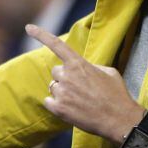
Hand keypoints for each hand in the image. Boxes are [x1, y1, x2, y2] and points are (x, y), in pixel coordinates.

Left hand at [26, 24, 141, 142]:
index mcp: (78, 63)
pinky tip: (71, 108)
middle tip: (80, 88)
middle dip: (64, 77)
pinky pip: (48, 101)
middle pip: (56, 72)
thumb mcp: (107, 71)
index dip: (40, 35)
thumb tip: (81, 69)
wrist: (119, 119)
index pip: (56, 45)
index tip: (28, 28)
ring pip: (53, 87)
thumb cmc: (116, 94)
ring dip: (62, 91)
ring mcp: (62, 92)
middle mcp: (67, 76)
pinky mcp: (58, 109)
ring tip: (79, 100)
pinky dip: (56, 104)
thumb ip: (90, 66)